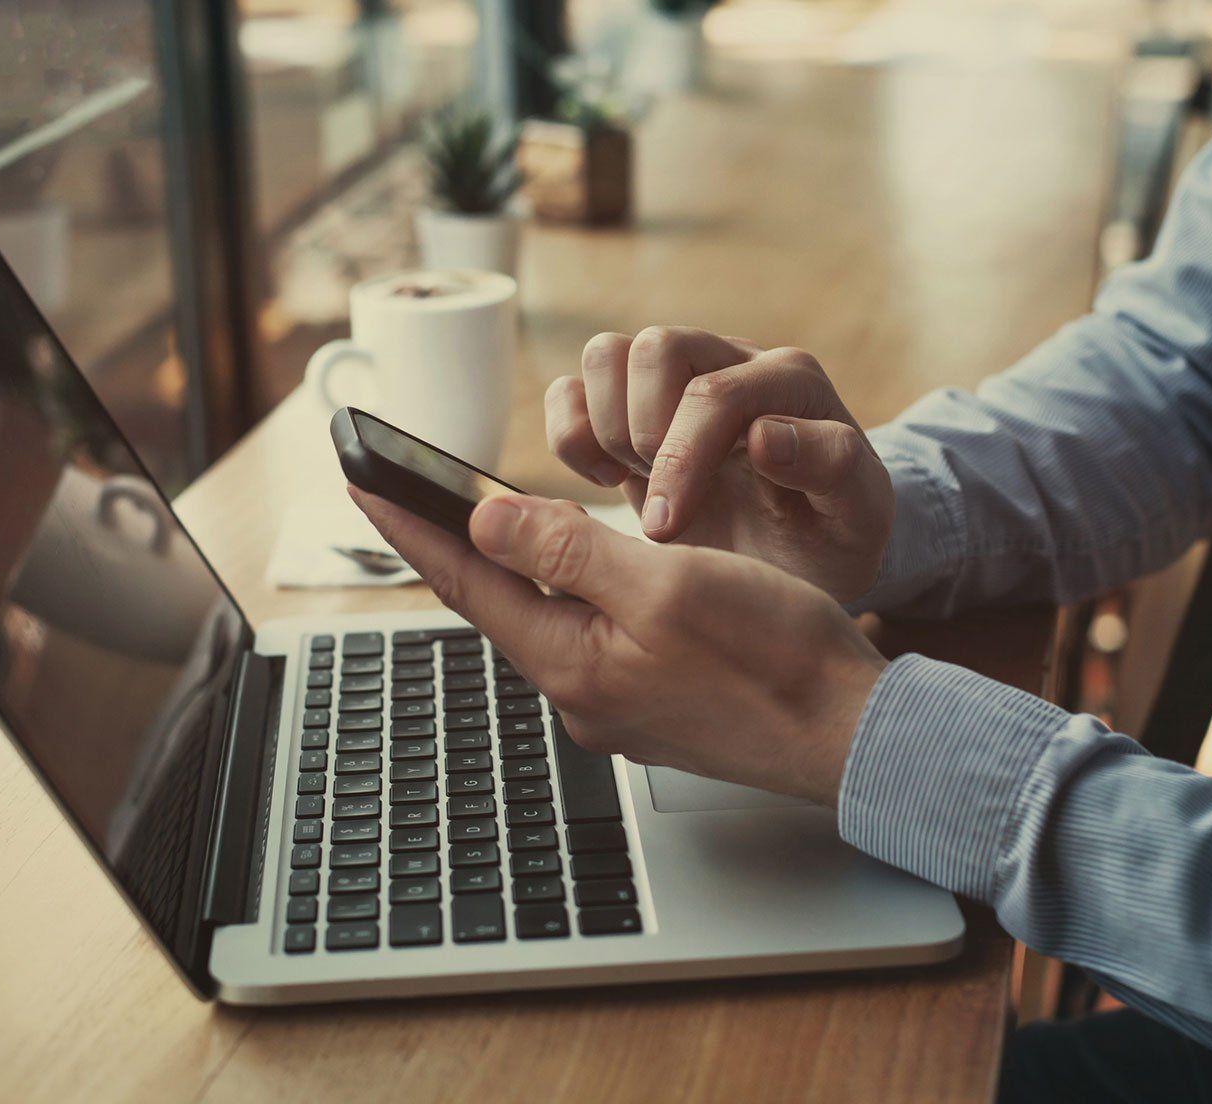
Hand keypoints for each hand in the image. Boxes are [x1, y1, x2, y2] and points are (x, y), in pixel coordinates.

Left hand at [350, 487, 887, 803]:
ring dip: (509, 566)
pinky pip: (588, 633)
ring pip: (544, 617)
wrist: (848, 733)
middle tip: (402, 490)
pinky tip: (573, 570)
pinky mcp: (651, 700)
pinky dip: (567, 590)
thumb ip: (569, 551)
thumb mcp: (666, 584)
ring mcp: (615, 701)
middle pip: (495, 602)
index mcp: (571, 662)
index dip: (411, 525)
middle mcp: (580, 691)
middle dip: (448, 543)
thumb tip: (484, 522)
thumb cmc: (775, 658)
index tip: (362, 479)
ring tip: (473, 519)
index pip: (465, 582)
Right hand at [545, 327, 893, 602]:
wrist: (800, 561)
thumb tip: (764, 434)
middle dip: (645, 434)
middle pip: (656, 347)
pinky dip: (572, 433)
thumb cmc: (830, 538)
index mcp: (792, 381)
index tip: (671, 527)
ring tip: (638, 483)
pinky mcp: (631, 407)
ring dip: (607, 427)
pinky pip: (573, 387)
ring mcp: (677, 379)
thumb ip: (833, 466)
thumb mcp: (858, 517)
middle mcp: (731, 362)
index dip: (682, 457)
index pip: (715, 391)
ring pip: (607, 354)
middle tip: (665, 504)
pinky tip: (606, 478)